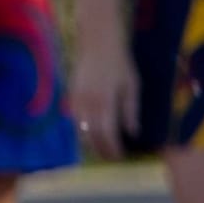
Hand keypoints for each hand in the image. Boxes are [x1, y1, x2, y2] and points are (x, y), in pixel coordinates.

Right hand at [70, 41, 138, 158]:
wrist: (98, 44)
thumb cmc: (120, 64)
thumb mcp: (132, 86)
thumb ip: (131, 110)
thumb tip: (133, 133)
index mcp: (105, 102)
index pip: (107, 133)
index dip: (112, 148)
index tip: (120, 157)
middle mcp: (88, 104)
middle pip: (91, 135)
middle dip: (101, 150)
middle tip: (111, 158)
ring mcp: (76, 100)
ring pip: (79, 130)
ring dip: (90, 143)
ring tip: (101, 150)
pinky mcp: (70, 96)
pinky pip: (74, 120)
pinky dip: (81, 131)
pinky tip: (90, 135)